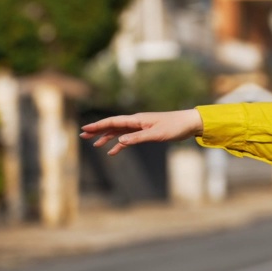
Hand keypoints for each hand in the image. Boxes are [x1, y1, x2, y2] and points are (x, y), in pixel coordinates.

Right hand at [79, 109, 203, 155]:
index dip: (98, 126)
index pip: (113, 122)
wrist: (188, 123)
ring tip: (94, 144)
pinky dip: (119, 144)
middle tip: (83, 135)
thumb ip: (137, 138)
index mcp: (137, 119)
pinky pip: (128, 138)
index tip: (85, 129)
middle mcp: (136, 121)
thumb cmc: (174, 127)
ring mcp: (140, 126)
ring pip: (119, 132)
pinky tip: (113, 151)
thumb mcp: (156, 135)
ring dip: (106, 137)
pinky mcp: (146, 132)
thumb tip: (120, 141)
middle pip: (112, 125)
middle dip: (98, 130)